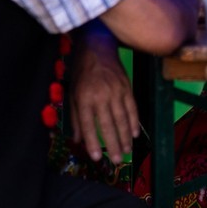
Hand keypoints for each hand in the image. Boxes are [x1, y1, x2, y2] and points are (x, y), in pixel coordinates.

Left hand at [70, 26, 139, 163]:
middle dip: (113, 144)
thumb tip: (77, 140)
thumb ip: (76, 118)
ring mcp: (116, 91)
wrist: (97, 47)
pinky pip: (132, 108)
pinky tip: (134, 134)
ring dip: (125, 137)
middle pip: (108, 125)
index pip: (89, 125)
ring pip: (122, 118)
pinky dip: (134, 122)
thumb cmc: (81, 72)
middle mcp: (101, 95)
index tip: (97, 157)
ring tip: (127, 151)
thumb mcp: (72, 94)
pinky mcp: (127, 87)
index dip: (93, 142)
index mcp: (84, 98)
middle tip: (118, 161)